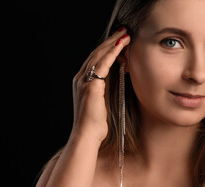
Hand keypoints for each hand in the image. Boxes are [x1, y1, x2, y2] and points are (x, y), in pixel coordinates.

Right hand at [71, 27, 129, 143]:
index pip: (94, 60)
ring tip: (124, 35)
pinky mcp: (91, 86)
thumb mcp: (98, 103)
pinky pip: (103, 64)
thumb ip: (102, 91)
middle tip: (122, 32)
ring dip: (112, 43)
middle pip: (96, 54)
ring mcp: (84, 81)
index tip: (117, 41)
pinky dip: (112, 53)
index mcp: (81, 83)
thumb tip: (112, 83)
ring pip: (99, 56)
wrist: (87, 135)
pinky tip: (120, 45)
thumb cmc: (93, 124)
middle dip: (110, 41)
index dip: (106, 49)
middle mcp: (80, 79)